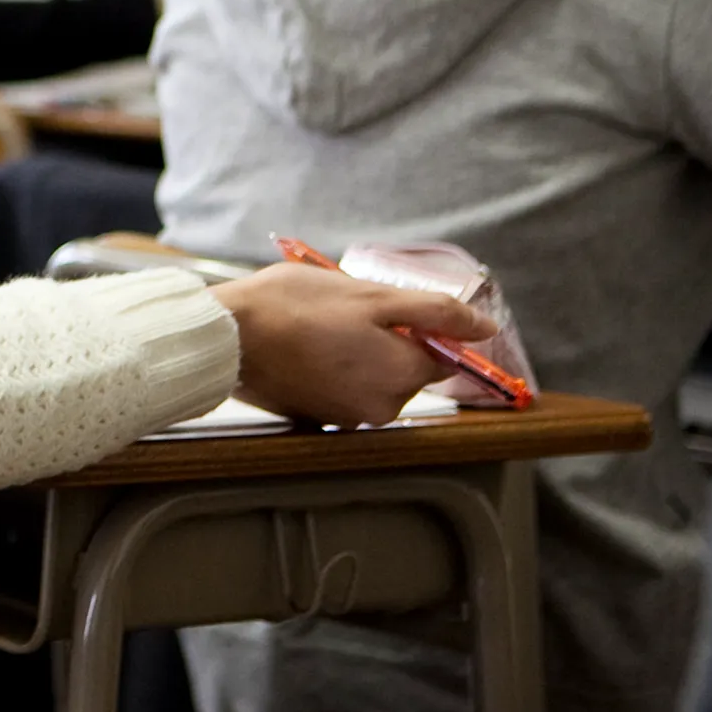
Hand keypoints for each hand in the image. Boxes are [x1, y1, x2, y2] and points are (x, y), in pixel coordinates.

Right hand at [210, 262, 499, 428]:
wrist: (226, 336)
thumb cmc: (294, 308)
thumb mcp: (370, 295)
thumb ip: (435, 312)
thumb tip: (485, 329)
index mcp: (402, 377)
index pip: (444, 356)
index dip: (424, 326)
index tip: (390, 306)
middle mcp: (382, 407)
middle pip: (407, 368)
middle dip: (387, 337)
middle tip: (345, 309)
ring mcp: (348, 416)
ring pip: (373, 376)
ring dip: (358, 350)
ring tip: (320, 324)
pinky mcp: (319, 417)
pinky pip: (344, 387)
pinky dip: (334, 366)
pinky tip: (306, 343)